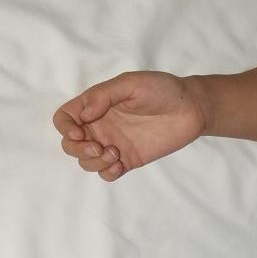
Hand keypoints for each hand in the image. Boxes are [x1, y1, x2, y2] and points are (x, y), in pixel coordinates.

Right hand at [52, 71, 206, 180]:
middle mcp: (100, 126)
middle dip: (77, 149)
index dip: (65, 127)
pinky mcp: (129, 159)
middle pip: (70, 144)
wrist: (191, 108)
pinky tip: (120, 165)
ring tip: (115, 153)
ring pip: (87, 161)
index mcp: (95, 105)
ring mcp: (114, 144)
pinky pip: (108, 173)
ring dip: (93, 162)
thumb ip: (103, 95)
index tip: (80, 132)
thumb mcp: (131, 83)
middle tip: (99, 146)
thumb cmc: (162, 89)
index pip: (65, 118)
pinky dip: (107, 173)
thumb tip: (83, 115)